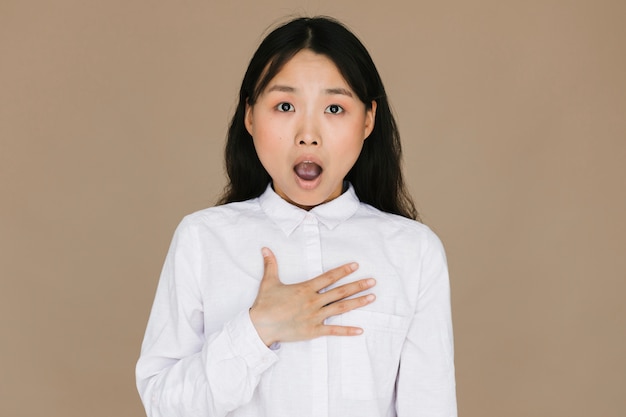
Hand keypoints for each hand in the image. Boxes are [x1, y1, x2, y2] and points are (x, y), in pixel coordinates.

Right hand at [249, 247, 375, 345]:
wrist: (260, 326)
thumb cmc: (265, 305)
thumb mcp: (268, 282)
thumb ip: (271, 265)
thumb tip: (265, 249)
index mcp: (305, 289)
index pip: (328, 277)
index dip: (343, 271)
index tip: (356, 266)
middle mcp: (313, 301)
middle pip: (340, 292)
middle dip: (358, 285)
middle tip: (373, 281)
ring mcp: (315, 316)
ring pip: (341, 308)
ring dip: (357, 302)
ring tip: (372, 297)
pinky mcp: (313, 331)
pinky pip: (333, 330)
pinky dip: (347, 331)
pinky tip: (360, 330)